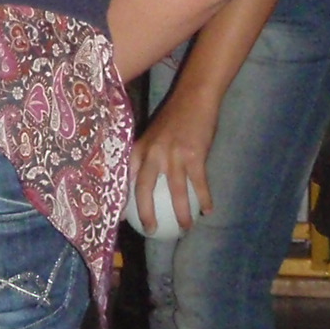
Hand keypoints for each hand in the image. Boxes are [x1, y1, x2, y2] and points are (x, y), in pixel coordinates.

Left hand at [132, 89, 219, 232]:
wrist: (194, 97)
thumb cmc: (174, 117)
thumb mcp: (153, 134)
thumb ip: (148, 155)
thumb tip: (145, 182)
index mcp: (140, 148)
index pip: (126, 178)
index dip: (122, 199)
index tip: (121, 218)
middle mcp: (152, 153)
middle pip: (144, 189)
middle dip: (145, 213)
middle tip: (150, 230)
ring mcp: (173, 154)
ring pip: (176, 192)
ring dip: (181, 213)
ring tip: (185, 228)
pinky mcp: (194, 155)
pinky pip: (199, 184)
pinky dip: (205, 199)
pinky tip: (208, 211)